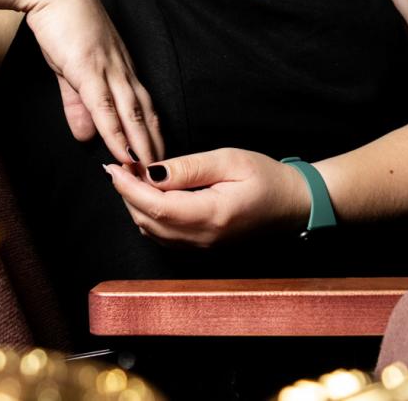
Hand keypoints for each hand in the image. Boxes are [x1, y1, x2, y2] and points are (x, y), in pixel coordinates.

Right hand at [22, 0, 164, 166]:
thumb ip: (78, 103)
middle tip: (164, 175)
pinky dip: (116, 133)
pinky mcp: (89, 69)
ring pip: (132, 114)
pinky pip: (106, 108)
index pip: (143, 105)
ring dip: (142, 146)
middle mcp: (122, 68)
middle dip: (155, 146)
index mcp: (120, 65)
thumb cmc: (61, 21)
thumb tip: (86, 136)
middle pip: (146, 113)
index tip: (158, 157)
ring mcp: (108, 68)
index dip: (152, 132)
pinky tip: (122, 153)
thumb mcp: (70, 67)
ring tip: (150, 173)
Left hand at [102, 148, 312, 247]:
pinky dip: (149, 217)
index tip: (113, 166)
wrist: (295, 204)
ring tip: (131, 178)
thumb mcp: (229, 160)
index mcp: (212, 215)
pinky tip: (149, 196)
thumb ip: (189, 167)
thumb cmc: (267, 178)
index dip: (129, 187)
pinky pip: (165, 237)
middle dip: (127, 194)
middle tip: (118, 166)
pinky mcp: (203, 248)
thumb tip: (151, 172)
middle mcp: (204, 238)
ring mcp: (203, 247)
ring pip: (153, 232)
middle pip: (148, 221)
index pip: (157, 206)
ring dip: (136, 206)